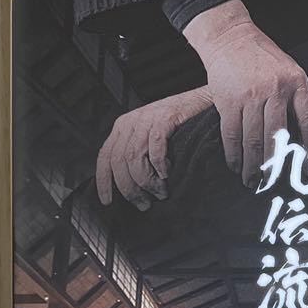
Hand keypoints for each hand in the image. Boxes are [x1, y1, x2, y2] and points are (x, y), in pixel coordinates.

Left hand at [95, 86, 213, 208]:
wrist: (204, 103)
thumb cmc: (179, 125)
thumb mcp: (149, 137)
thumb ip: (137, 154)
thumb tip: (131, 186)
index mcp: (123, 128)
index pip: (105, 157)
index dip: (104, 181)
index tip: (107, 201)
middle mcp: (130, 123)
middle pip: (119, 162)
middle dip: (129, 188)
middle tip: (143, 204)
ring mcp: (147, 119)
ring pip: (134, 158)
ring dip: (147, 182)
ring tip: (160, 192)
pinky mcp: (164, 118)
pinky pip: (155, 148)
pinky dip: (160, 165)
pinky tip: (167, 174)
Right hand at [183, 0, 307, 185]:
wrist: (230, 36)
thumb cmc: (262, 57)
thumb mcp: (289, 71)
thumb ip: (296, 100)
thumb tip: (300, 140)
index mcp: (297, 82)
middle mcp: (275, 89)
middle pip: (278, 138)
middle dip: (276, 166)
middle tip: (274, 183)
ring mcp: (250, 95)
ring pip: (254, 141)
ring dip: (253, 166)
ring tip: (253, 181)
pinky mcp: (228, 100)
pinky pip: (232, 135)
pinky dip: (234, 155)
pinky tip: (235, 166)